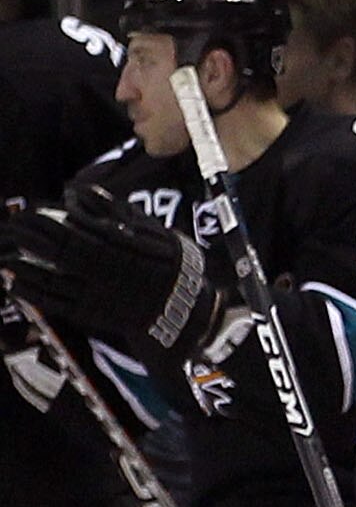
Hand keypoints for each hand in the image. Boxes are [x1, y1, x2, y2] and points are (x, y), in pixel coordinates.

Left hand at [1, 196, 222, 352]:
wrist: (187, 310)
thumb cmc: (172, 266)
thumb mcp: (153, 232)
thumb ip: (116, 212)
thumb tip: (83, 192)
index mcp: (117, 249)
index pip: (72, 231)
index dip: (46, 222)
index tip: (27, 211)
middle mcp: (103, 272)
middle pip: (57, 253)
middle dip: (30, 240)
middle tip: (11, 228)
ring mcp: (96, 295)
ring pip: (53, 280)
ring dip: (25, 269)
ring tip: (5, 260)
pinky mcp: (93, 315)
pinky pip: (56, 304)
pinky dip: (33, 294)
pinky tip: (15, 285)